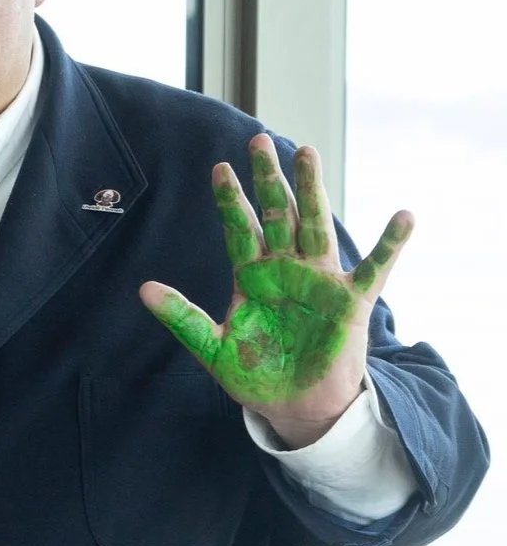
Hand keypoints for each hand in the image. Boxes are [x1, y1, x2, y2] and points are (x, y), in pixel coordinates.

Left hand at [139, 134, 411, 445]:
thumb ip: (182, 317)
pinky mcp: (350, 301)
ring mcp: (320, 280)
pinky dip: (390, 243)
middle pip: (277, 213)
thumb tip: (143, 289)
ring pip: (315, 225)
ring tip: (306, 152)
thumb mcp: (212, 347)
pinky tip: (403, 216)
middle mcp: (286, 268)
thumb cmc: (256, 373)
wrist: (295, 405)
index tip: (218, 169)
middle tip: (258, 140)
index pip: (240, 229)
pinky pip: (374, 268)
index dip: (230, 200)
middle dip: (268, 179)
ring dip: (312, 189)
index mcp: (252, 276)